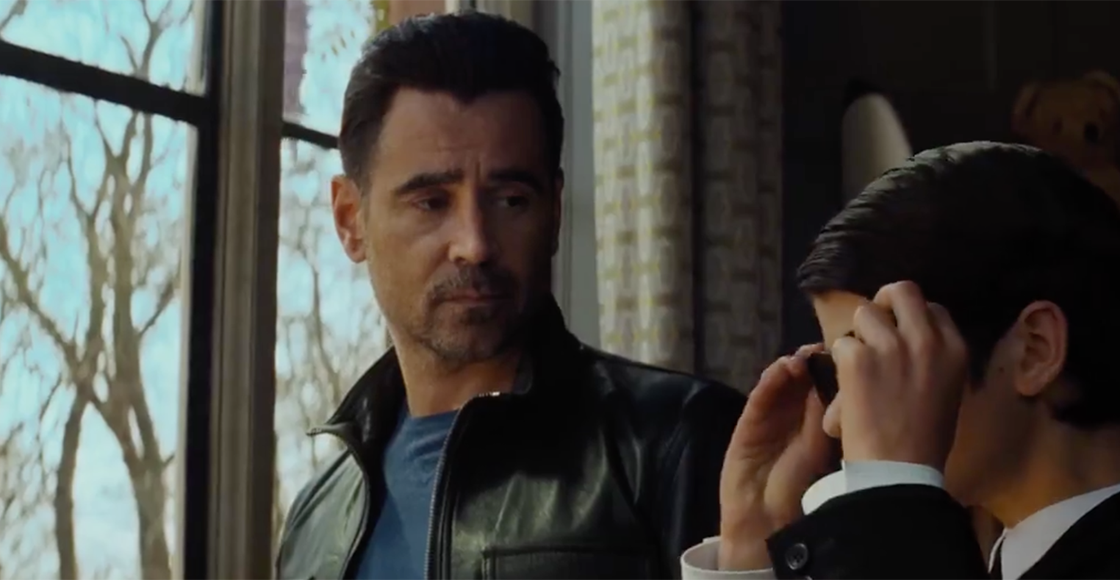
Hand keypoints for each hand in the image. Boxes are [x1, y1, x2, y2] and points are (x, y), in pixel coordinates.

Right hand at [718, 345, 834, 569]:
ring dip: (792, 365)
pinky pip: (761, 396)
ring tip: (804, 354)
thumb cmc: (799, 488)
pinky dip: (771, 380)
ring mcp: (769, 415)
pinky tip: (782, 368)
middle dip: (813, 360)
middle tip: (825, 345)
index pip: (823, 386)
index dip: (833, 367)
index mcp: (814, 421)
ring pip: (781, 382)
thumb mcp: (824, 449)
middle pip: (802, 379)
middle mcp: (792, 414)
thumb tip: (852, 384)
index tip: (847, 350)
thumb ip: (832, 418)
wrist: (765, 517)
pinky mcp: (749, 421)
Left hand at [824, 281, 968, 470]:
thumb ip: (931, 359)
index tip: (900, 337)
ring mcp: (892, 346)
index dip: (911, 319)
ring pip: (863, 314)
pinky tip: (846, 387)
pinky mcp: (859, 358)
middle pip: (902, 291)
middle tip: (872, 328)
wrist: (898, 470)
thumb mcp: (945, 391)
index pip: (933, 309)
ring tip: (858, 367)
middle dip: (883, 304)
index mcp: (955, 349)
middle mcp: (927, 340)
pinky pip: (841, 344)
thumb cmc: (923, 441)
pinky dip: (839, 364)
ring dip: (856, 336)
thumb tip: (907, 340)